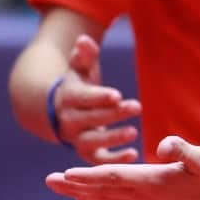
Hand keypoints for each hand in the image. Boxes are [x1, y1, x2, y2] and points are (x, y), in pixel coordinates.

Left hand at [46, 135, 199, 199]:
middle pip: (103, 192)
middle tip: (49, 180)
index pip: (114, 178)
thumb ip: (185, 150)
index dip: (88, 175)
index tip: (65, 173)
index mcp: (156, 182)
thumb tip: (165, 145)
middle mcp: (147, 199)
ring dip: (83, 195)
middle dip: (75, 186)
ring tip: (64, 189)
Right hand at [54, 35, 141, 161]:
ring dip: (112, 139)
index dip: (99, 97)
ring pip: (90, 143)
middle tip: (137, 106)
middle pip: (89, 119)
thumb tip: (84, 39)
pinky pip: (97, 160)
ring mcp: (76, 139)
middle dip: (113, 114)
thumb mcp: (79, 69)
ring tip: (134, 132)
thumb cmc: (78, 85)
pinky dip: (114, 160)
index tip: (117, 94)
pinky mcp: (86, 152)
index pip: (82, 98)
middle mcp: (69, 121)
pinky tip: (134, 154)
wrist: (62, 111)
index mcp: (68, 98)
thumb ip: (83, 55)